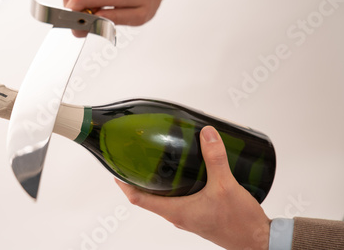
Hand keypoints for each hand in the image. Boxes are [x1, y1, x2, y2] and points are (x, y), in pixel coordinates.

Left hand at [116, 126, 270, 249]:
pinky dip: (175, 185)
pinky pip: (179, 198)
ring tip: (159, 160)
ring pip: (164, 197)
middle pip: (148, 197)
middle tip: (137, 157)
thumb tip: (206, 134)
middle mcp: (178, 215)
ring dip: (158, 181)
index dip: (124, 184)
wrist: (258, 241)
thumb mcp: (226, 186)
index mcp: (177, 211)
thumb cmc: (239, 223)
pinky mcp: (198, 214)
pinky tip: (186, 171)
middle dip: (140, 178)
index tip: (116, 170)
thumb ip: (215, 158)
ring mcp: (188, 216)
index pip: (139, 199)